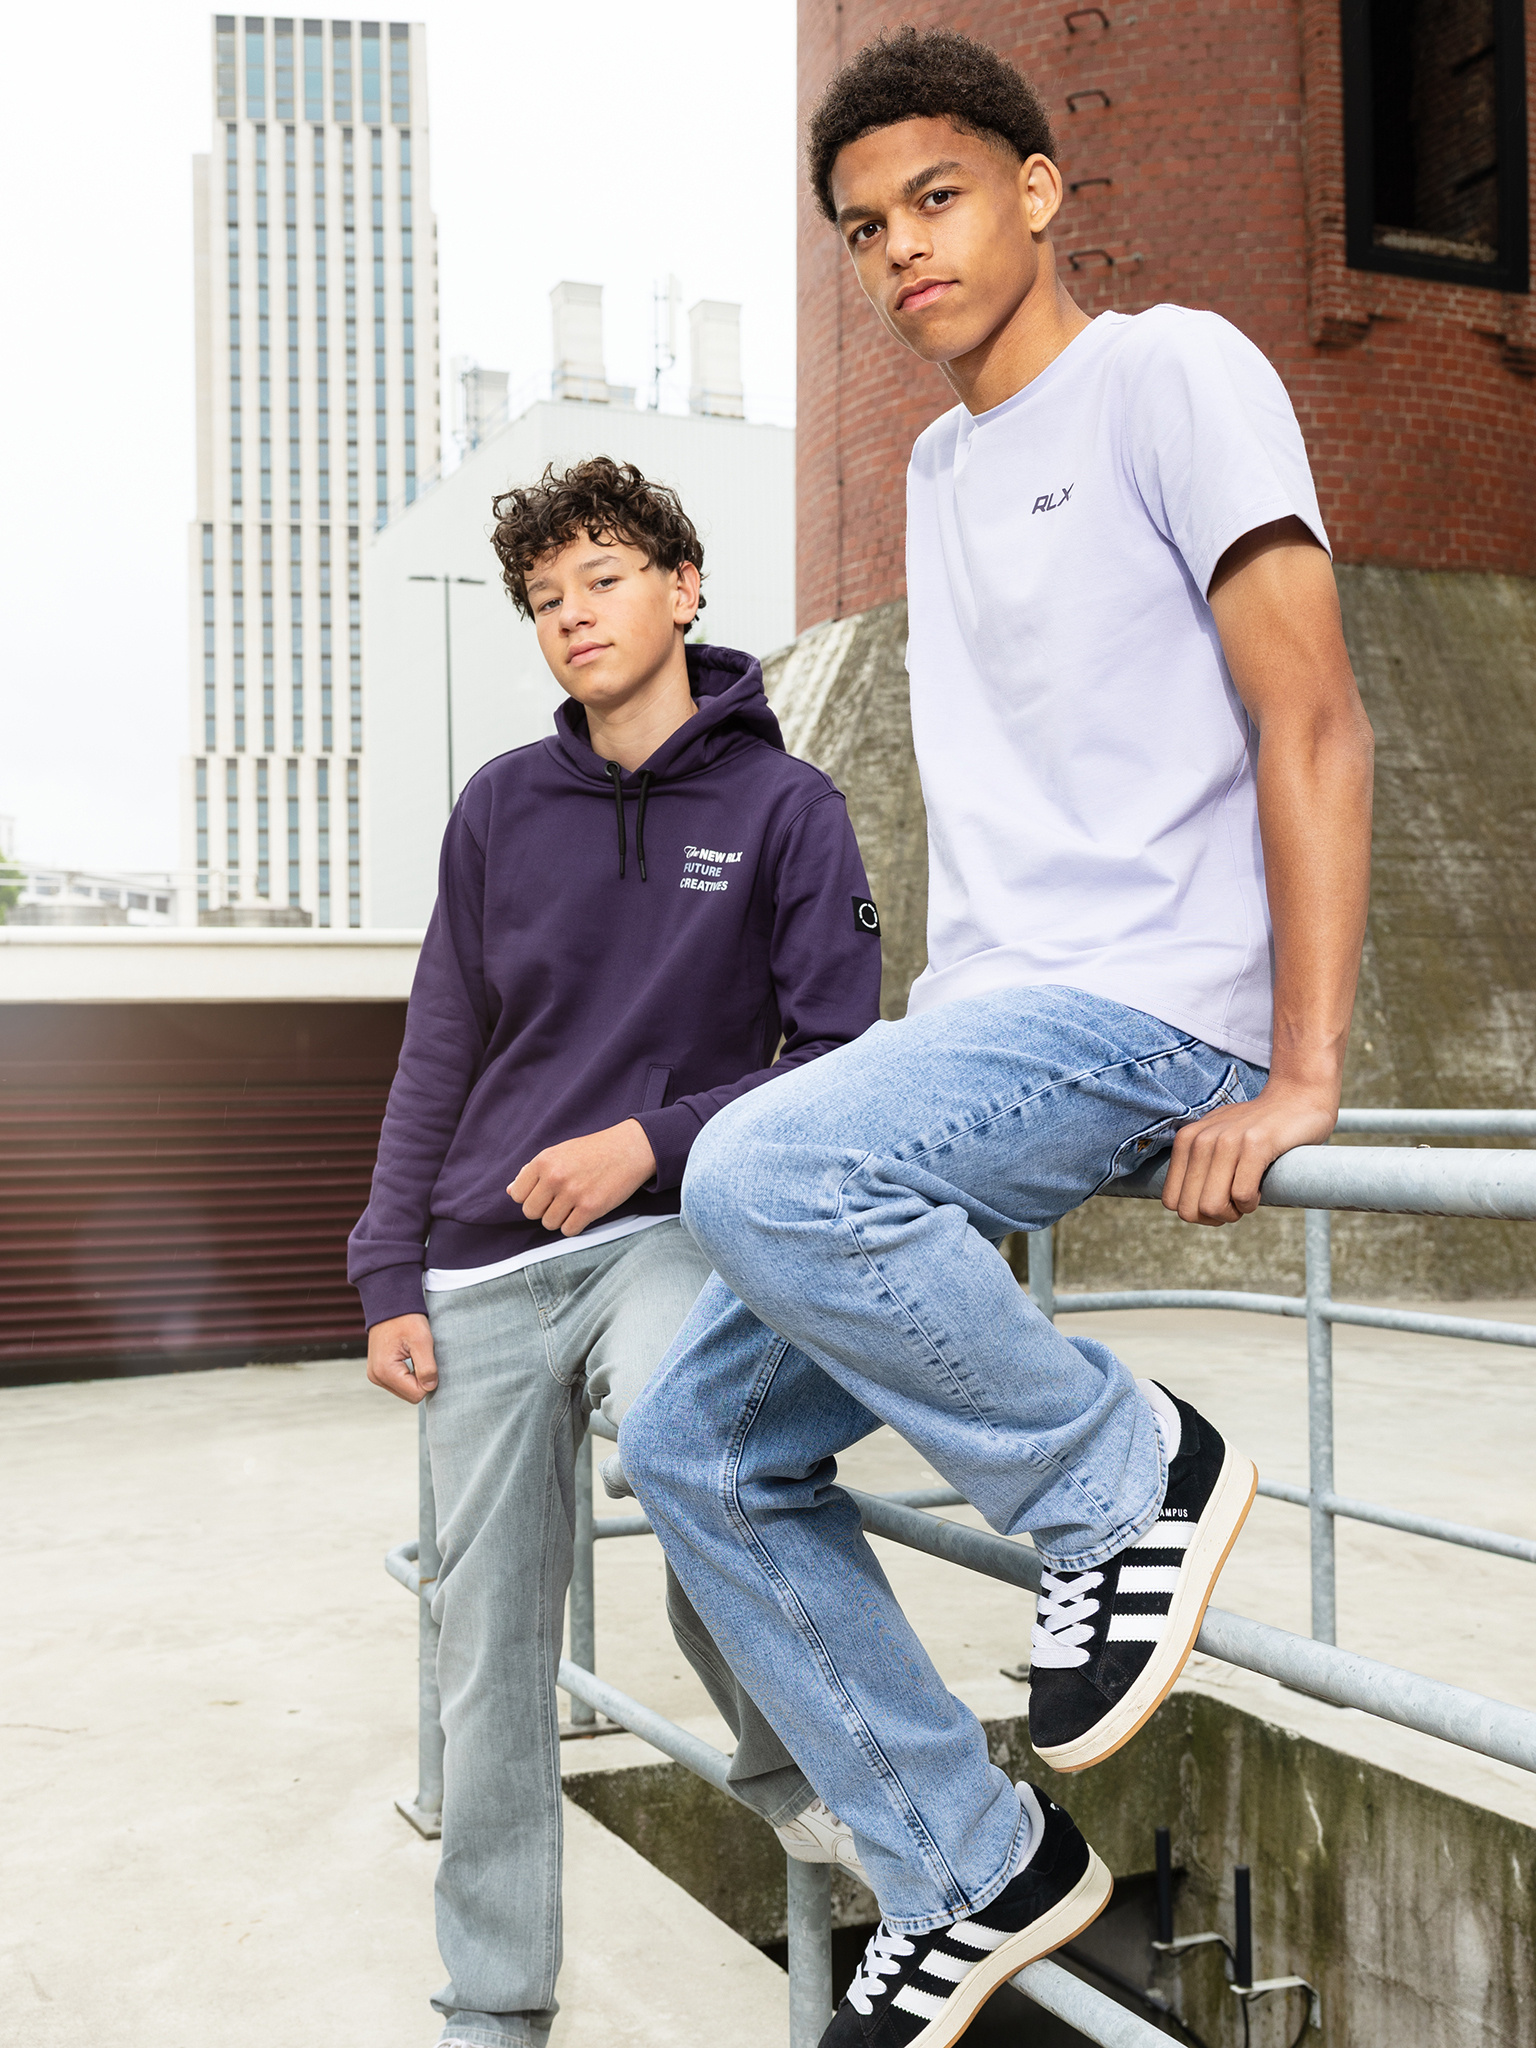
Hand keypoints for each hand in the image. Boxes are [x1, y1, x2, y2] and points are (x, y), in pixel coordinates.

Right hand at [367, 1312, 437, 1403]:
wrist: (390, 1304)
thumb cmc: (406, 1319)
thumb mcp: (422, 1341)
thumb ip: (427, 1367)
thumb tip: (430, 1387)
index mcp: (385, 1371)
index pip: (416, 1394)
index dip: (428, 1380)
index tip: (428, 1359)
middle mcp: (376, 1377)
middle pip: (410, 1395)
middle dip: (421, 1379)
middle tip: (421, 1356)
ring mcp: (375, 1375)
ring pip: (405, 1390)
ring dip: (414, 1376)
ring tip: (413, 1354)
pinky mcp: (378, 1372)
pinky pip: (399, 1383)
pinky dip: (407, 1373)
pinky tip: (408, 1357)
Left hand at [509, 1119, 657, 1236]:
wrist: (629, 1149)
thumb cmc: (593, 1151)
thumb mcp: (559, 1153)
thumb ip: (533, 1171)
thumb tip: (512, 1191)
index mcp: (544, 1161)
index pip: (518, 1195)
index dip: (530, 1197)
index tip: (544, 1194)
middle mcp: (555, 1177)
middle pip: (531, 1213)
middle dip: (543, 1210)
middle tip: (559, 1201)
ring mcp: (573, 1193)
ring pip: (550, 1224)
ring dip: (560, 1219)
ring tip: (574, 1205)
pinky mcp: (591, 1208)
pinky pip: (569, 1230)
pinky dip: (575, 1225)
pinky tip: (584, 1211)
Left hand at [1160, 1078, 1338, 1225]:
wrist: (1297, 1098)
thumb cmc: (1256, 1129)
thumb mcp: (1216, 1139)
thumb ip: (1196, 1164)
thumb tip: (1186, 1205)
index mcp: (1186, 1141)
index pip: (1171, 1201)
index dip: (1195, 1212)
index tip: (1218, 1202)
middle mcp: (1201, 1139)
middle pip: (1189, 1209)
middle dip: (1214, 1217)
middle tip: (1235, 1204)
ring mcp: (1227, 1140)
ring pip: (1212, 1206)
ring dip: (1233, 1212)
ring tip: (1248, 1196)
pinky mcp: (1255, 1145)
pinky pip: (1241, 1195)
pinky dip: (1250, 1203)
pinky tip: (1260, 1189)